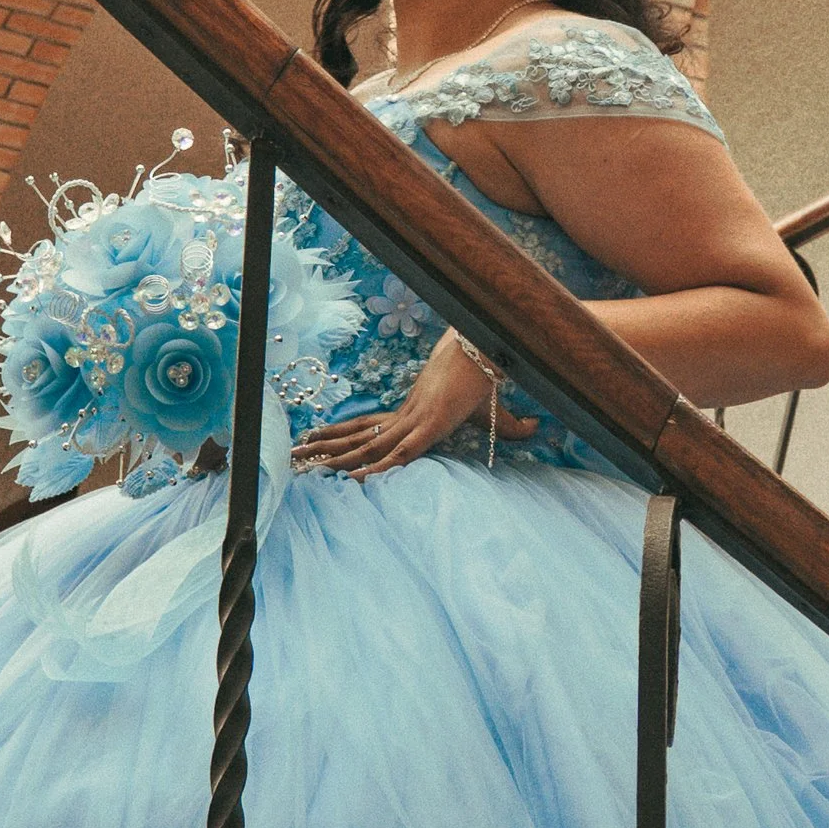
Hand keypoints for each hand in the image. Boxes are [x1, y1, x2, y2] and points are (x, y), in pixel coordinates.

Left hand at [290, 331, 536, 478]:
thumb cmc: (490, 375)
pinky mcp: (429, 426)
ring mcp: (414, 420)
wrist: (490, 347)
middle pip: (357, 436)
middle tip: (291, 456)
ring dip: (333, 457)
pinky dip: (374, 467)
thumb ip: (511, 426)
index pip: (368, 427)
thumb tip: (537, 428)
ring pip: (366, 445)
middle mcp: (406, 416)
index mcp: (412, 412)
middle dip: (324, 448)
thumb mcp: (497, 410)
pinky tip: (351, 480)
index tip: (315, 441)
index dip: (341, 435)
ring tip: (300, 463)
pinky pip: (396, 454)